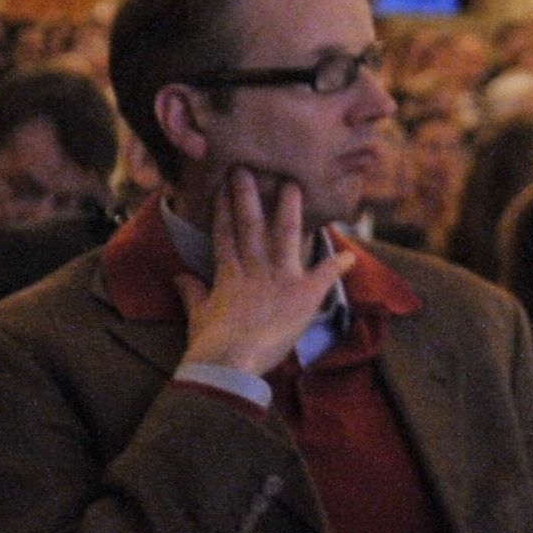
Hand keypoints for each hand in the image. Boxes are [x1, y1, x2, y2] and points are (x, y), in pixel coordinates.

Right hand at [177, 170, 349, 380]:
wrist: (229, 364)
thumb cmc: (210, 345)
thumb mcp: (197, 316)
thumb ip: (192, 292)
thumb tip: (180, 276)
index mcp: (229, 275)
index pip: (225, 236)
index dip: (223, 210)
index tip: (222, 186)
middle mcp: (254, 269)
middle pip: (251, 225)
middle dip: (249, 196)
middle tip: (249, 168)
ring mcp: (280, 278)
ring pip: (286, 235)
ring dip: (291, 210)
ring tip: (294, 185)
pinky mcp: (303, 294)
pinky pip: (325, 275)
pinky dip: (338, 265)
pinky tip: (352, 255)